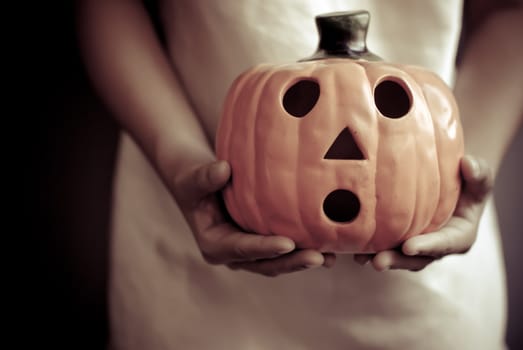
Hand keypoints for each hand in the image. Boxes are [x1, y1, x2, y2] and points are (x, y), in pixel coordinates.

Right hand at [173, 160, 335, 276]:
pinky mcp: (263, 244)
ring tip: (330, 257)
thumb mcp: (193, 179)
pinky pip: (286, 251)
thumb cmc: (194, 181)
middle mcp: (234, 255)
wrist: (200, 186)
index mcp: (215, 245)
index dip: (264, 248)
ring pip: (279, 262)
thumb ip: (204, 177)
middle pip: (265, 264)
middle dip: (291, 263)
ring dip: (302, 262)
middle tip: (318, 258)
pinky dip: (304, 249)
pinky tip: (329, 245)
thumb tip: (223, 169)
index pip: (241, 249)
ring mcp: (250, 253)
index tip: (287, 244)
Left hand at [353, 155, 492, 271]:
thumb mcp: (479, 177)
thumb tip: (467, 163)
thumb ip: (478, 174)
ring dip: (378, 256)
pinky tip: (349, 243)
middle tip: (378, 262)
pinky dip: (367, 245)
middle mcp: (434, 246)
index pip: (444, 244)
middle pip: (415, 258)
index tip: (409, 246)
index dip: (427, 247)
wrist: (449, 183)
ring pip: (395, 255)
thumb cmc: (467, 180)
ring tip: (359, 258)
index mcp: (457, 237)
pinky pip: (382, 243)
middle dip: (396, 260)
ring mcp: (414, 243)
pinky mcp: (396, 237)